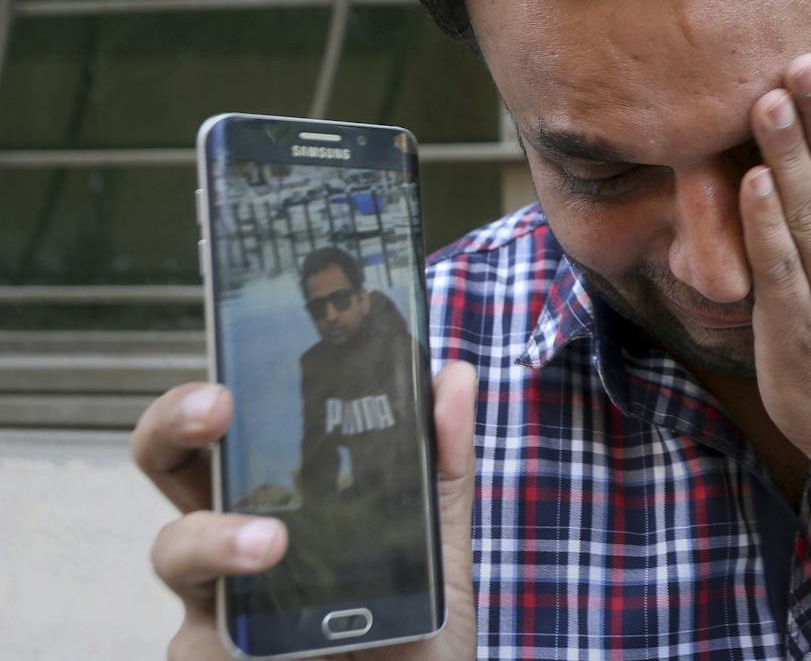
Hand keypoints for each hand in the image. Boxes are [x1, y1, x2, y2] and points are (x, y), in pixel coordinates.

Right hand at [131, 362, 477, 659]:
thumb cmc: (411, 630)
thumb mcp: (440, 547)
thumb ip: (444, 467)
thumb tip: (453, 375)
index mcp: (284, 497)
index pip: (230, 431)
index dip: (213, 393)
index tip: (238, 366)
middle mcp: (236, 540)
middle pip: (171, 466)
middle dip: (175, 424)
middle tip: (217, 408)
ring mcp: (218, 603)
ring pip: (174, 550)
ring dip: (214, 538)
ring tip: (270, 544)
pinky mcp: (212, 660)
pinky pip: (197, 643)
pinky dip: (227, 641)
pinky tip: (283, 645)